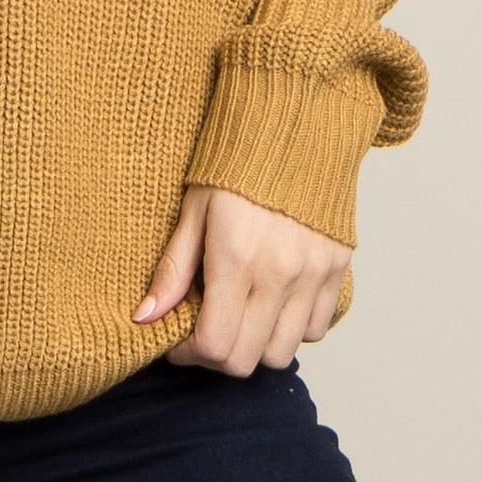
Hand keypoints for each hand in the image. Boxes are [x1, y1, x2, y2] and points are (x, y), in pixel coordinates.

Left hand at [132, 183, 349, 376]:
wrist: (293, 121)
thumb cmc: (235, 162)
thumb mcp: (193, 209)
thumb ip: (173, 269)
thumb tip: (145, 317)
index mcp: (236, 257)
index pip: (215, 345)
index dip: (189, 353)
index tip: (178, 339)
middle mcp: (279, 273)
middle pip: (248, 359)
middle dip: (218, 355)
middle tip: (204, 329)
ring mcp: (313, 274)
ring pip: (284, 351)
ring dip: (256, 345)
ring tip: (239, 314)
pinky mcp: (336, 268)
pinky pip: (317, 327)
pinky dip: (293, 328)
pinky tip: (272, 301)